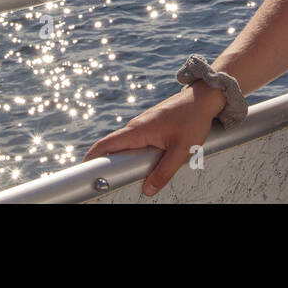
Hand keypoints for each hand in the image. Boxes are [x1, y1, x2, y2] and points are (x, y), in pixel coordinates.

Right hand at [83, 81, 226, 196]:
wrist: (205, 98)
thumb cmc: (194, 119)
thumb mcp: (182, 150)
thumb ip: (164, 172)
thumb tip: (147, 190)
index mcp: (138, 131)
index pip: (106, 145)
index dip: (91, 157)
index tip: (82, 171)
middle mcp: (136, 126)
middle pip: (113, 147)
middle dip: (106, 163)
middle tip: (104, 180)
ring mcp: (143, 124)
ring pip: (126, 145)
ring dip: (122, 158)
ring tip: (122, 175)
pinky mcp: (152, 125)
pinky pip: (137, 141)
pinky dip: (134, 152)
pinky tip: (143, 162)